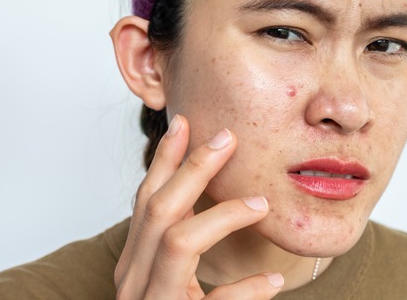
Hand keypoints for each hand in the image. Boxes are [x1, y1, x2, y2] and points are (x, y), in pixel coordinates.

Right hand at [114, 114, 283, 298]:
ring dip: (223, 215)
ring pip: (178, 241)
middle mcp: (134, 281)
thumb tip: (214, 204)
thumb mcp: (167, 286)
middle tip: (227, 138)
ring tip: (261, 203)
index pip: (146, 202)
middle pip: (159, 210)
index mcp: (134, 267)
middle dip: (192, 168)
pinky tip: (272, 280)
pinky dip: (247, 288)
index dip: (164, 161)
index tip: (183, 123)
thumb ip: (179, 251)